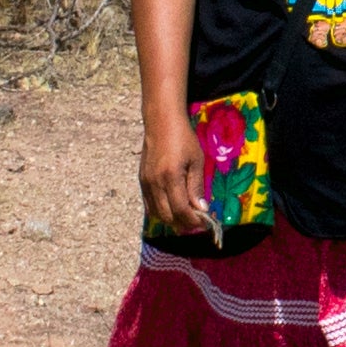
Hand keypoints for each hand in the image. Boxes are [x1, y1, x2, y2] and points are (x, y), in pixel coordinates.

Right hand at [139, 110, 219, 245]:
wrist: (161, 122)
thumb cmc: (183, 139)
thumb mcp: (196, 161)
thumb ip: (196, 187)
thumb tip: (201, 209)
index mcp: (171, 177)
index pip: (180, 210)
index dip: (192, 221)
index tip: (204, 223)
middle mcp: (155, 183)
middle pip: (167, 216)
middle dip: (183, 224)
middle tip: (196, 223)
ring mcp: (146, 183)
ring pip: (156, 214)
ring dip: (171, 220)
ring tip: (186, 218)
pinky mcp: (142, 181)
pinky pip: (149, 205)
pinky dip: (160, 212)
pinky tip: (172, 209)